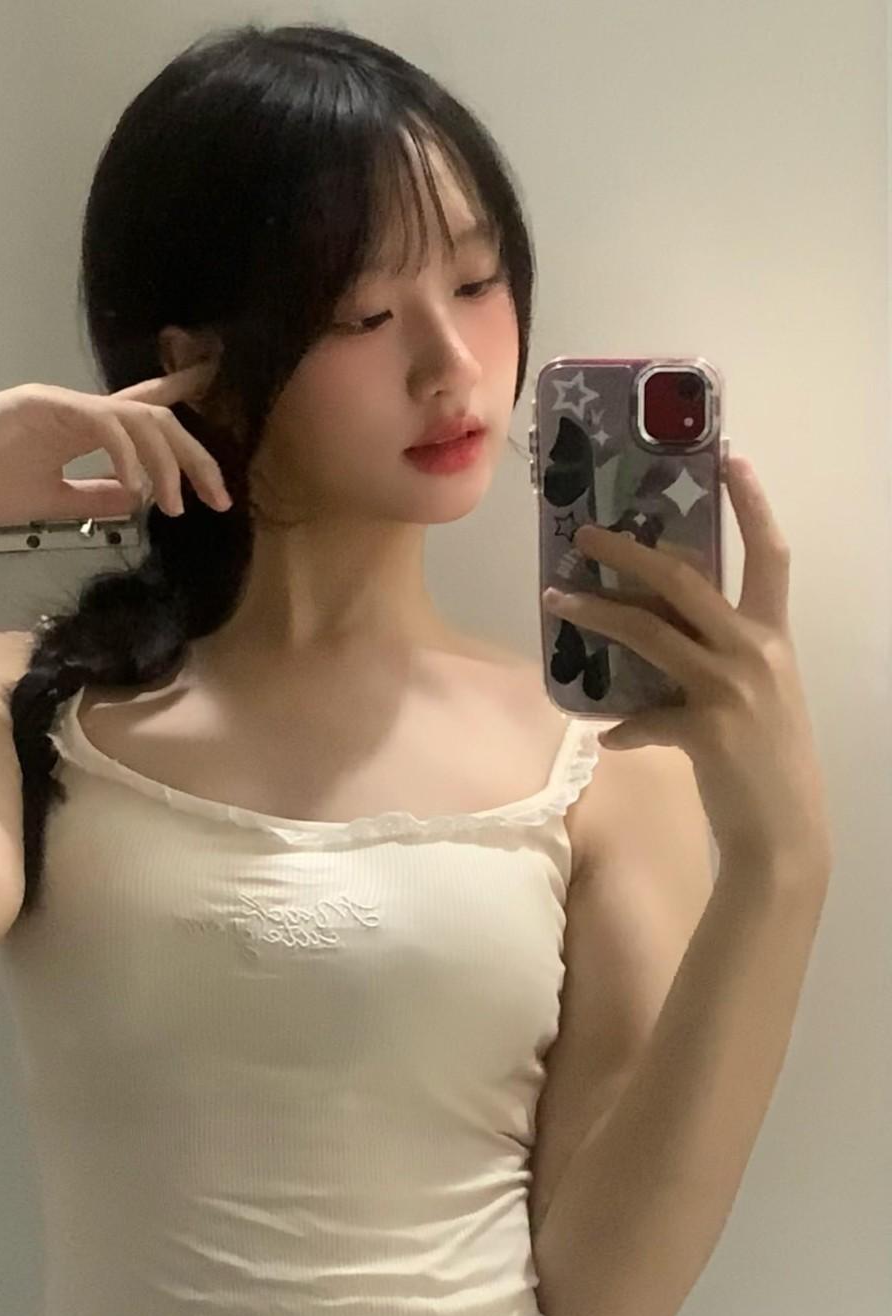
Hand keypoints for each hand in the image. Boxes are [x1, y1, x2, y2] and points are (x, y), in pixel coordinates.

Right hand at [0, 358, 232, 527]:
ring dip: (167, 462)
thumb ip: (95, 496)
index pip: (142, 418)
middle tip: (219, 498)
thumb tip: (139, 500)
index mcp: (78, 427)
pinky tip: (137, 489)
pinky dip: (129, 456)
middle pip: (155, 418)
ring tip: (175, 505)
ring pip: (139, 418)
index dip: (184, 433)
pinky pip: (104, 423)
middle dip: (195, 456)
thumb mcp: (53, 500)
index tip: (218, 470)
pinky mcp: (44, 404)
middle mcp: (76, 407)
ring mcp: (61, 401)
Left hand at [542, 456, 831, 869]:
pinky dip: (623, 726)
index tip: (730, 457)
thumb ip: (712, 667)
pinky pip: (646, 718)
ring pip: (651, 633)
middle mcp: (757, 652)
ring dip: (597, 613)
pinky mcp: (706, 731)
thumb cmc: (765, 764)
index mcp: (773, 638)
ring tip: (555, 596)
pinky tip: (606, 735)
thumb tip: (650, 653)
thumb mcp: (754, 700)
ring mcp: (732, 690)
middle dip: (632, 551)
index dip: (752, 504)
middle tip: (585, 531)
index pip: (770, 555)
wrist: (784, 835)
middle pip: (687, 580)